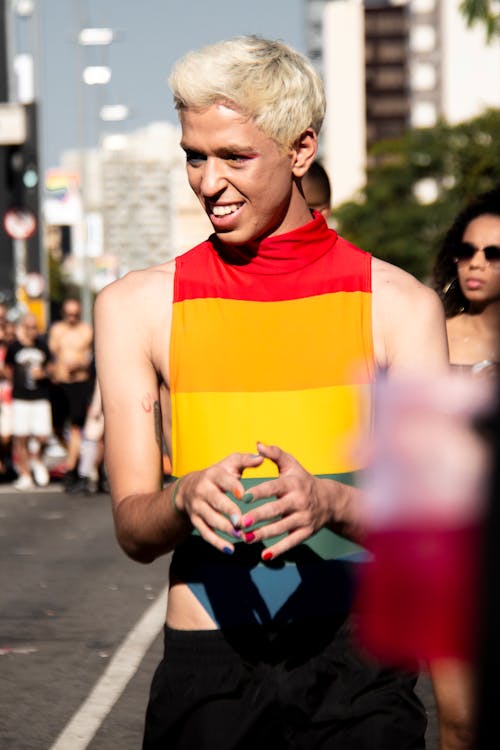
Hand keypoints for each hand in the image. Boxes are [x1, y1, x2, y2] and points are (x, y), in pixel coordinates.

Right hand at [175, 452, 263, 554]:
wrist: (188, 488)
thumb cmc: (218, 475)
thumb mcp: (229, 464)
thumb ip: (245, 460)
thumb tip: (261, 457)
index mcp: (213, 475)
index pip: (223, 480)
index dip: (233, 487)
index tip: (244, 495)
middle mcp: (203, 490)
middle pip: (216, 501)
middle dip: (228, 511)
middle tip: (241, 522)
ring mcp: (198, 507)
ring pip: (210, 519)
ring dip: (224, 529)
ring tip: (240, 536)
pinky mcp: (196, 521)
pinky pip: (205, 533)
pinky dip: (217, 543)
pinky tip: (230, 550)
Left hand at [238, 442, 331, 559]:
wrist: (329, 500)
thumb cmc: (302, 480)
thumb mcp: (291, 464)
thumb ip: (274, 454)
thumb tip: (257, 444)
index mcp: (292, 484)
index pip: (273, 487)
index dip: (259, 491)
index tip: (242, 496)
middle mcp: (298, 501)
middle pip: (275, 510)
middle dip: (258, 517)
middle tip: (240, 522)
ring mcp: (303, 518)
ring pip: (281, 528)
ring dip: (263, 535)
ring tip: (245, 539)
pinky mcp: (306, 532)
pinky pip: (291, 542)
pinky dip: (278, 550)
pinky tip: (264, 556)